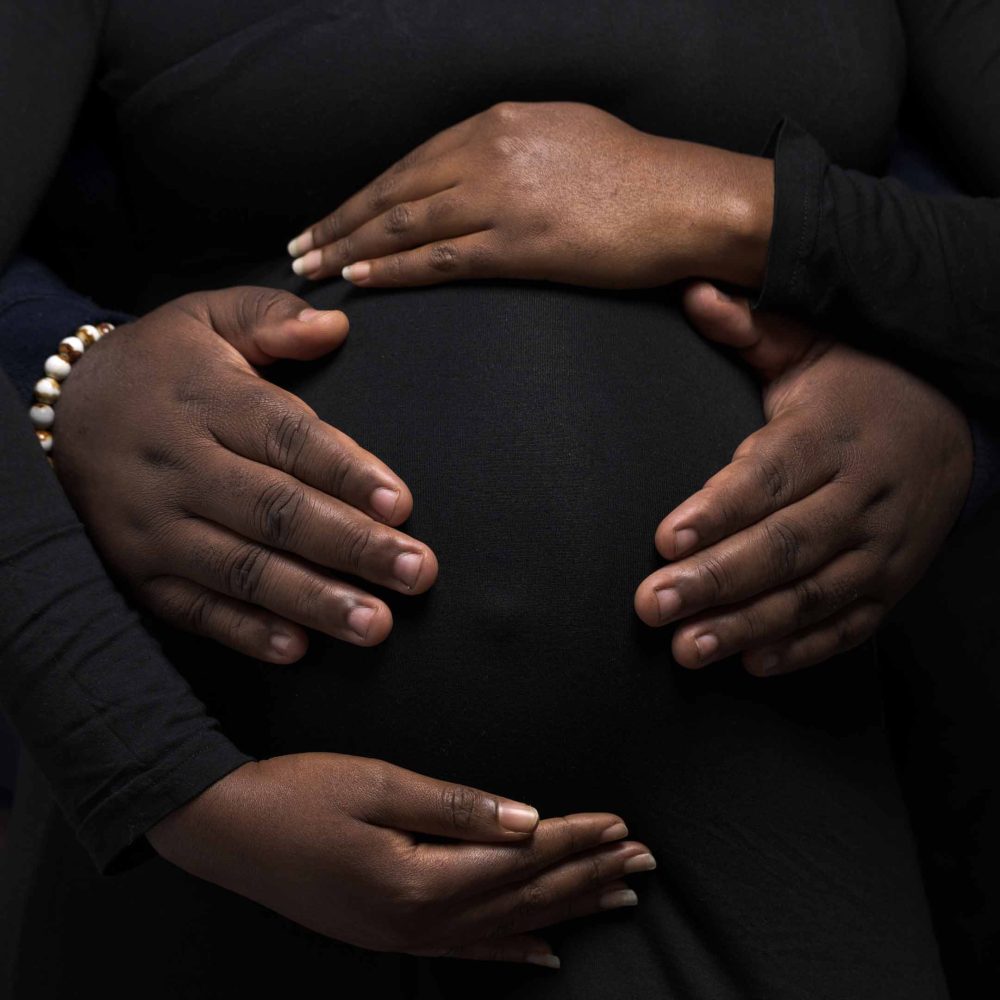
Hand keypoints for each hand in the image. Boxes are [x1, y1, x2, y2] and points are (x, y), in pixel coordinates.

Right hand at [54, 287, 438, 663]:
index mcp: (209, 401)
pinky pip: (193, 609)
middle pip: (275, 512)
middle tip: (417, 572)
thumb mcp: (206, 317)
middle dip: (351, 546)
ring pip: (241, 569)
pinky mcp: (139, 571)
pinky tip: (297, 649)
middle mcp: (182, 466)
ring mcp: (156, 526)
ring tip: (376, 624)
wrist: (62, 412)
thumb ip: (271, 318)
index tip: (401, 504)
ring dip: (313, 600)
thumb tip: (335, 326)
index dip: (346, 472)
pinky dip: (245, 632)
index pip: (286, 437)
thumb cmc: (159, 365)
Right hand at [148, 754, 653, 965]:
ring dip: (566, 909)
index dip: (574, 840)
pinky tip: (546, 951)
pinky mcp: (389, 933)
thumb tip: (528, 819)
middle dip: (587, 878)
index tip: (620, 825)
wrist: (225, 830)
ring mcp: (404, 935)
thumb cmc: (298, 796)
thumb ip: (456, 807)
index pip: (520, 859)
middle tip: (642, 863)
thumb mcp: (377, 785)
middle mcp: (420, 920)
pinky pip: (468, 948)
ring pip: (508, 925)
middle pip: (524, 898)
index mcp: (420, 879)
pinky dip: (514, 947)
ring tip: (616, 898)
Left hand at [287, 101, 771, 288]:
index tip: (330, 216)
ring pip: (406, 224)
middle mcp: (490, 151)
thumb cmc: (636, 175)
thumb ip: (512, 149)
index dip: (363, 194)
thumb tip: (475, 170)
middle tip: (298, 248)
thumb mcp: (565, 135)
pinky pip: (441, 260)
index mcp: (499, 122)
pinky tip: (362, 281)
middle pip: (395, 191)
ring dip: (351, 248)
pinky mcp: (520, 245)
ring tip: (313, 270)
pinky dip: (395, 271)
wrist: (688, 199)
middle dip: (339, 221)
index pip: (410, 162)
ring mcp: (503, 198)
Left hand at [633, 283, 973, 675]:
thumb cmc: (861, 387)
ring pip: (813, 595)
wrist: (956, 426)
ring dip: (748, 626)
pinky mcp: (892, 583)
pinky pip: (850, 625)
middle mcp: (861, 496)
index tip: (665, 538)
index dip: (720, 509)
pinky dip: (804, 647)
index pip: (772, 477)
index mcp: (832, 436)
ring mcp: (882, 547)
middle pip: (786, 546)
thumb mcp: (815, 348)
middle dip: (716, 580)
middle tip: (652, 606)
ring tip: (686, 650)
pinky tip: (753, 664)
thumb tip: (694, 289)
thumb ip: (755, 328)